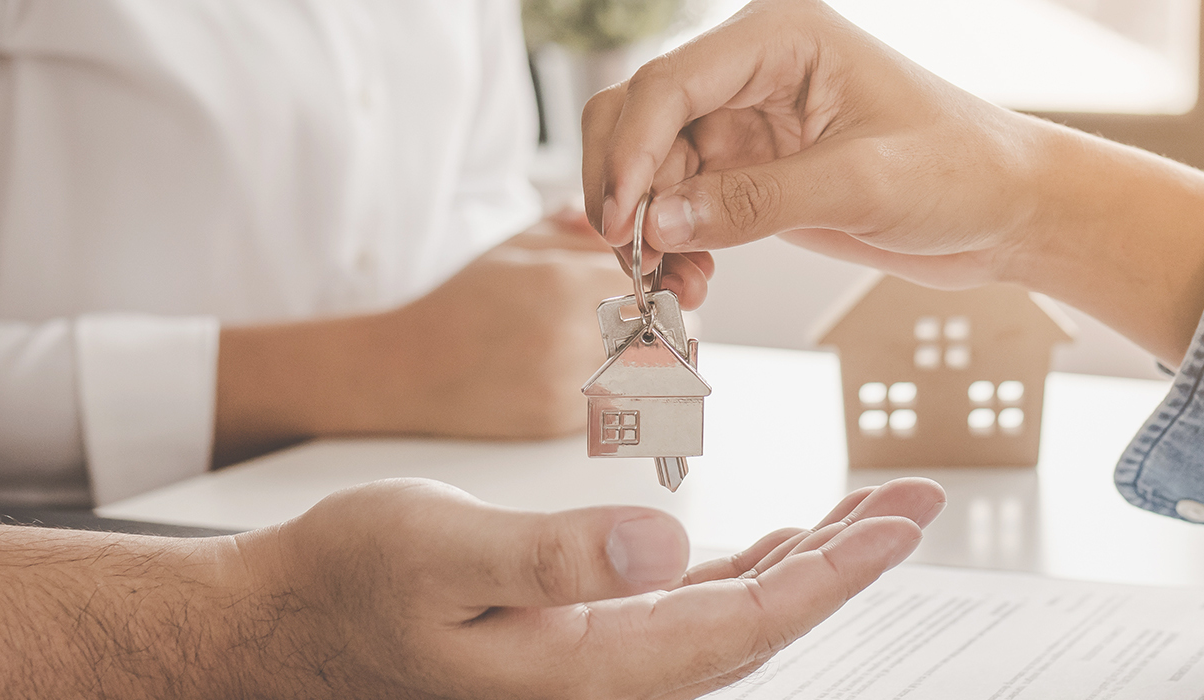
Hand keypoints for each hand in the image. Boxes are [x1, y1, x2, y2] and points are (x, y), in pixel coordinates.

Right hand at [214, 220, 631, 463]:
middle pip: (662, 332)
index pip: (654, 283)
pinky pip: (616, 402)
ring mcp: (564, 387)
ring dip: (649, 358)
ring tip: (630, 344)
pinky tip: (597, 371)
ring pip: (647, 373)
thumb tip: (632, 220)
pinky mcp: (558, 423)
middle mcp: (568, 338)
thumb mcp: (517, 245)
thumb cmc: (461, 302)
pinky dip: (619, 386)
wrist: (402, 369)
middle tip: (654, 316)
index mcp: (560, 284)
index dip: (664, 282)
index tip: (659, 281)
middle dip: (665, 323)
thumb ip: (578, 231)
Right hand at [232, 477, 946, 698]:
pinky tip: (776, 544)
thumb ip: (552, 556)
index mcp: (590, 668)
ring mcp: (597, 660)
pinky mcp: (579, 632)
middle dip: (846, 564)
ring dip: (806, 563)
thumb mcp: (442, 553)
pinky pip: (690, 607)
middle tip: (917, 503)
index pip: (746, 625)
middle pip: (761, 624)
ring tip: (871, 514)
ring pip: (734, 615)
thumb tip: (665, 546)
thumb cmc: (349, 581)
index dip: (833, 575)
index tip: (901, 525)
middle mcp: (609, 677)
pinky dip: (746, 571)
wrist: (286, 619)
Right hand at [581, 0, 1203, 362]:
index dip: (633, 155)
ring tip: (673, 285)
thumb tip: (659, 223)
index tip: (623, 222)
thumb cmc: (962, 171)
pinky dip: (673, 246)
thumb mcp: (863, 184)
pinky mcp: (752, 176)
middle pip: (640, 119)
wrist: (1008, 213)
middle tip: (635, 259)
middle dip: (627, 190)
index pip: (670, 86)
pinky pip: (681, 207)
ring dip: (647, 229)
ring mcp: (746, 126)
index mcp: (779, 38)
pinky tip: (693, 281)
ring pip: (651, 170)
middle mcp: (751, 73)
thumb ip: (756, 201)